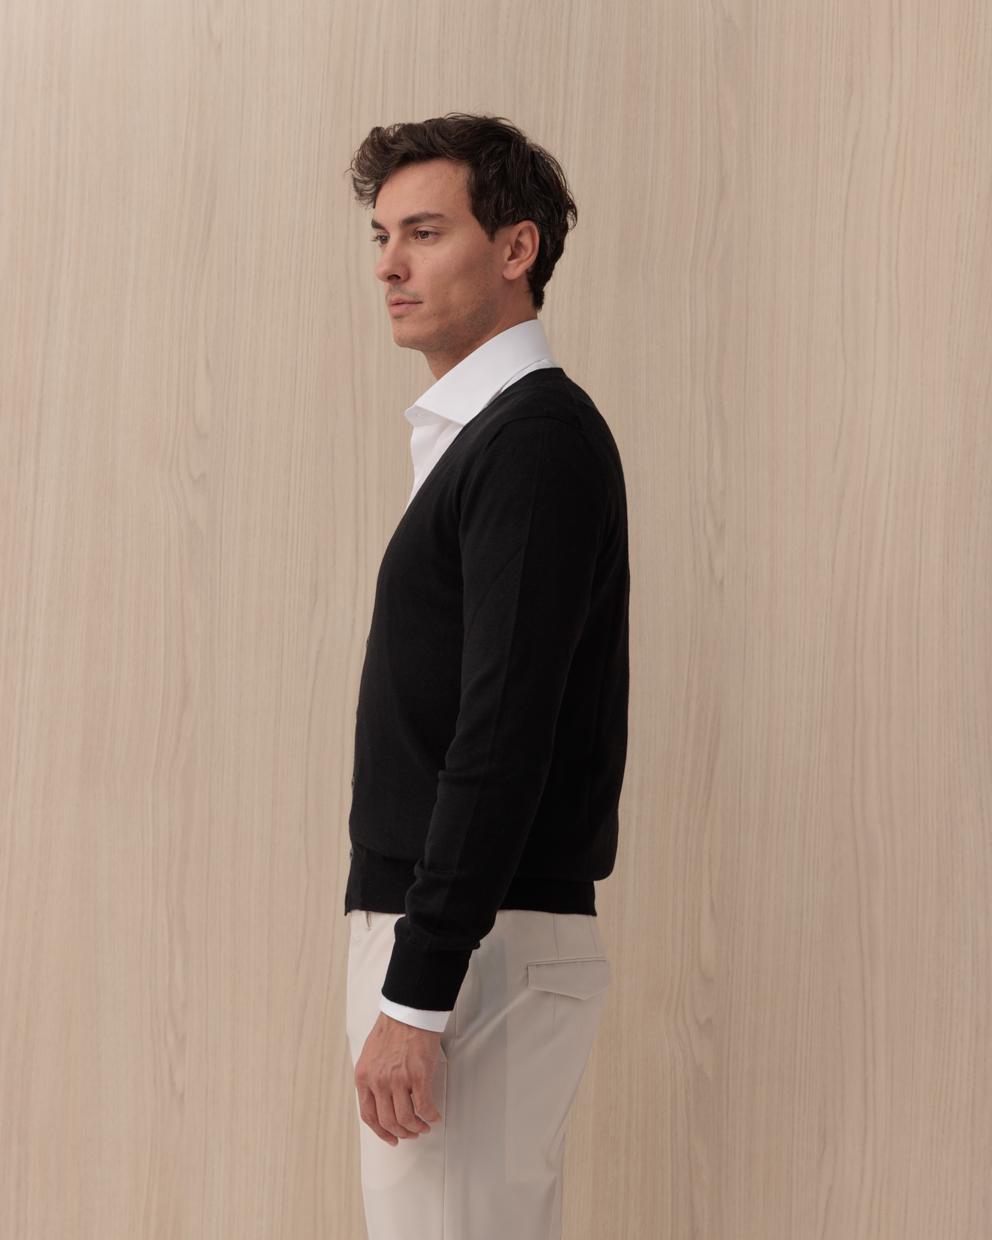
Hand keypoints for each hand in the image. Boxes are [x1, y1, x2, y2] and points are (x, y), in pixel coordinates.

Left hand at [355, 1011, 443, 1145]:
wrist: (408, 1013)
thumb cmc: (392, 1029)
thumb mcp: (370, 1055)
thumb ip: (372, 1078)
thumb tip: (381, 1099)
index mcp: (364, 1077)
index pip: (368, 1115)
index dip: (380, 1131)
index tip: (390, 1137)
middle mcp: (378, 1081)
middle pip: (388, 1121)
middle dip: (401, 1132)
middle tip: (411, 1133)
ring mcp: (398, 1080)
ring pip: (406, 1119)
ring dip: (416, 1127)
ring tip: (423, 1126)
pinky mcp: (418, 1076)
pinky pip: (424, 1107)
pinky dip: (430, 1116)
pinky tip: (433, 1116)